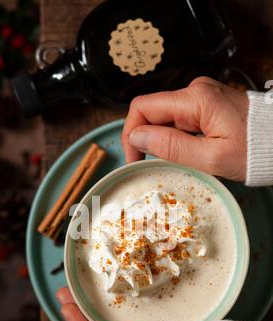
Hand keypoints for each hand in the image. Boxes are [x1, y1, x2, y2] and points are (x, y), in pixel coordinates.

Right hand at [122, 76, 248, 181]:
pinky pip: (179, 119)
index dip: (131, 133)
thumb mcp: (211, 158)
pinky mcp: (206, 104)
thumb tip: (137, 136)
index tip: (134, 158)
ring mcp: (201, 96)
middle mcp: (195, 91)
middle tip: (149, 165)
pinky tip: (184, 152)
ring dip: (160, 139)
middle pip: (151, 111)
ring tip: (171, 162)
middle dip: (144, 138)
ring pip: (164, 117)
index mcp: (195, 100)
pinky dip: (174, 136)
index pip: (143, 108)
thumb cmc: (254, 151)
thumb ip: (171, 146)